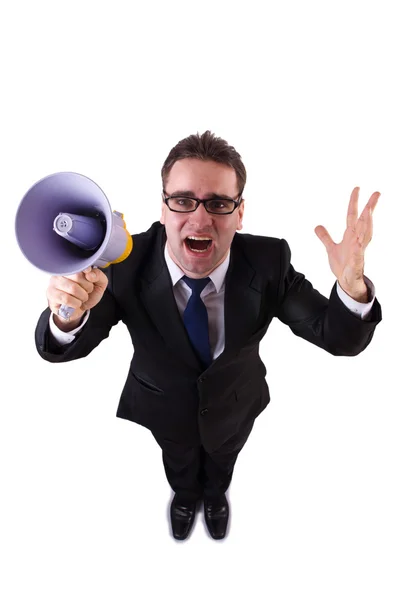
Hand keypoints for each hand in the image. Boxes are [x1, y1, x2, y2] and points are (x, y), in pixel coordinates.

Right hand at [46, 267, 107, 330]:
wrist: (78, 310)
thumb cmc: (86, 294)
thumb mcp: (98, 284)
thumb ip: (98, 276)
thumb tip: (90, 274)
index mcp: (71, 267)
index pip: (80, 265)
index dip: (87, 271)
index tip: (90, 277)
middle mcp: (60, 273)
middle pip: (77, 276)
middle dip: (88, 287)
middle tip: (87, 292)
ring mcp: (54, 283)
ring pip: (73, 288)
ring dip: (82, 297)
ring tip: (81, 299)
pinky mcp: (51, 295)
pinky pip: (67, 299)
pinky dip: (76, 303)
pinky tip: (75, 304)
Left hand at [314, 187, 379, 301]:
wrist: (346, 282)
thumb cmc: (343, 264)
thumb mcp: (331, 248)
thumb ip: (325, 237)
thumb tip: (317, 226)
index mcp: (351, 235)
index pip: (353, 215)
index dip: (354, 202)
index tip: (357, 188)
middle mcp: (356, 240)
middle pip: (364, 221)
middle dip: (370, 207)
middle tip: (377, 193)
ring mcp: (358, 251)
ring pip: (364, 234)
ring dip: (366, 223)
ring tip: (368, 211)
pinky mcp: (356, 263)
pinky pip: (358, 255)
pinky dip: (358, 249)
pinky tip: (357, 243)